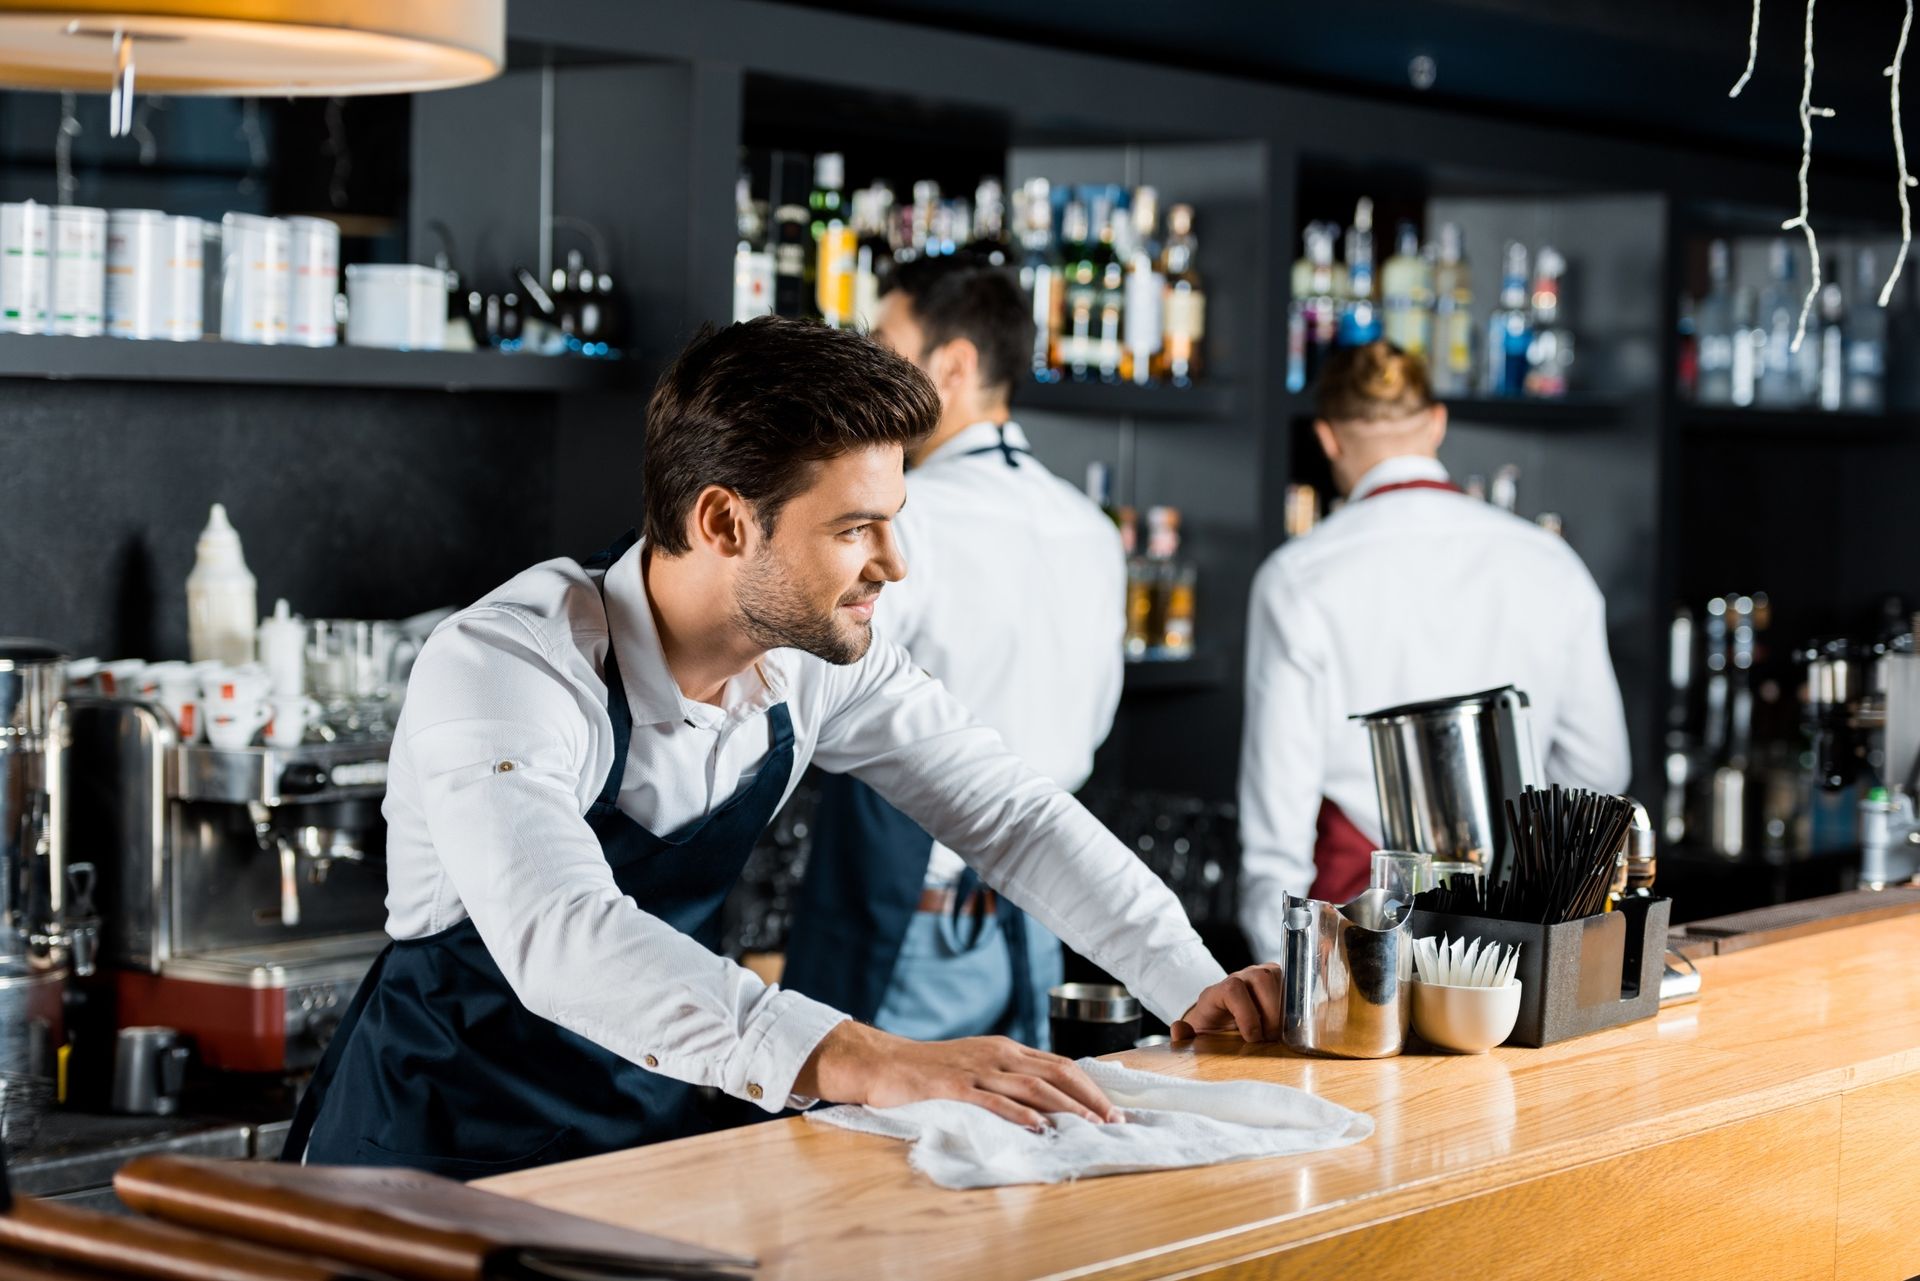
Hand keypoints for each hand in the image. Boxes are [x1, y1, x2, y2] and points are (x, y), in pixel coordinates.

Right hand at [795, 1020, 1123, 1130]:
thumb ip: (1006, 1080)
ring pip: (1033, 1085)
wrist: (882, 1062)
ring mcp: (977, 1068)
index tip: (1112, 1109)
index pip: (1059, 1065)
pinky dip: (1021, 1113)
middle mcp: (998, 1053)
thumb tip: (1044, 1105)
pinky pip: (994, 1099)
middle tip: (1113, 1122)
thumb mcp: (976, 1067)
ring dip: (1066, 1106)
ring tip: (1090, 1125)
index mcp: (1006, 1049)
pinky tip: (1040, 1127)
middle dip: (1089, 1097)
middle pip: (1055, 1072)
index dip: (1089, 1086)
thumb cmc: (929, 1070)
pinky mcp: (955, 1084)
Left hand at [1170, 963, 1284, 1041]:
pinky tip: (1290, 1024)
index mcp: (1218, 991)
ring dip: (1285, 1009)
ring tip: (1279, 1032)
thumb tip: (1179, 1029)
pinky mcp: (1280, 980)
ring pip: (1280, 979)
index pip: (1232, 989)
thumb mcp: (1198, 1036)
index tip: (1252, 1037)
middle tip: (1270, 1037)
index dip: (1245, 1013)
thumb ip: (1186, 1036)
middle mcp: (1241, 978)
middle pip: (1261, 979)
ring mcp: (1262, 976)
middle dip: (1271, 1013)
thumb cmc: (1213, 1029)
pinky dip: (1296, 1004)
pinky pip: (1293, 983)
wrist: (1223, 1019)